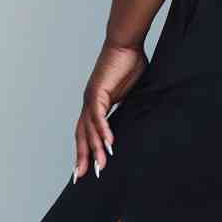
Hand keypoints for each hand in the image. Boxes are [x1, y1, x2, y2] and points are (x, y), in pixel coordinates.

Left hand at [73, 39, 147, 180]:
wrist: (125, 44)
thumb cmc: (129, 64)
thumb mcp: (131, 93)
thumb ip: (130, 107)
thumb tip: (139, 120)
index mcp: (96, 104)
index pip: (86, 132)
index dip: (85, 150)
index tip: (85, 168)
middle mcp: (89, 103)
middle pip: (81, 135)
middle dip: (81, 157)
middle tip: (81, 177)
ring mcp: (91, 98)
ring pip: (89, 129)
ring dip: (95, 149)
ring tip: (101, 166)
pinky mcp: (97, 92)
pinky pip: (99, 116)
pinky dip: (103, 131)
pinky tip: (108, 144)